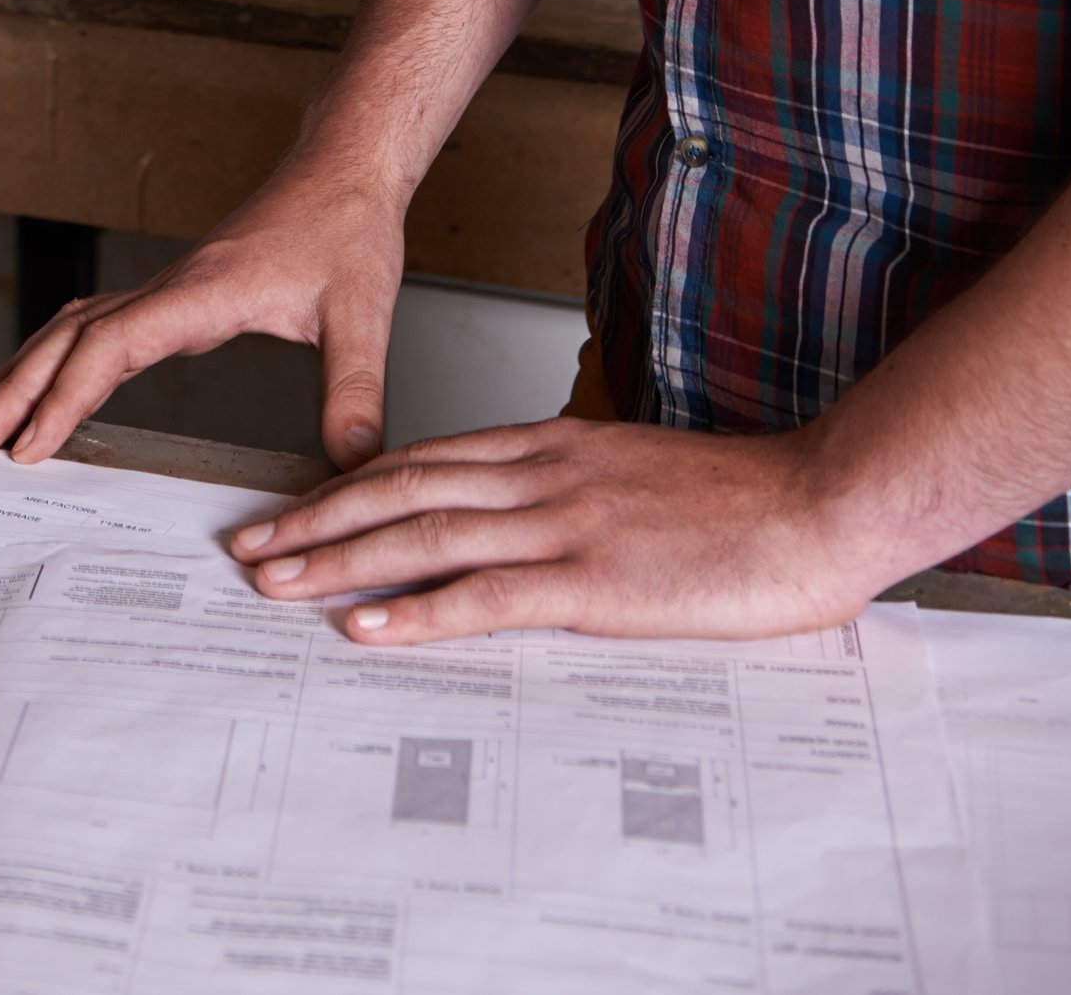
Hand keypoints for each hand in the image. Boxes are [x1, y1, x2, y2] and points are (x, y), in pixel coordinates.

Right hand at [0, 169, 405, 467]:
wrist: (342, 169)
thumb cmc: (346, 227)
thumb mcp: (364, 314)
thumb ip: (355, 391)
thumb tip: (354, 467)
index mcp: (202, 292)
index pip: (112, 345)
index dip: (65, 396)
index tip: (30, 445)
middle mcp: (171, 288)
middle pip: (70, 336)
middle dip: (16, 388)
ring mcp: (167, 290)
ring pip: (74, 328)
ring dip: (24, 370)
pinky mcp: (175, 295)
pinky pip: (97, 326)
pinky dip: (57, 356)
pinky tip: (40, 379)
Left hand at [225, 413, 883, 644]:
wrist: (819, 502)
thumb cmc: (745, 501)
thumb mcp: (640, 477)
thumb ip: (578, 489)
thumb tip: (529, 521)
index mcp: (554, 446)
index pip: (426, 460)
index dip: (350, 485)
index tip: (296, 506)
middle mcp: (544, 473)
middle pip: (402, 488)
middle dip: (316, 517)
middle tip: (251, 544)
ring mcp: (565, 524)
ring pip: (425, 535)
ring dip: (339, 559)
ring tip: (276, 581)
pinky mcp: (594, 581)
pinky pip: (485, 597)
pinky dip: (418, 610)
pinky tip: (367, 626)